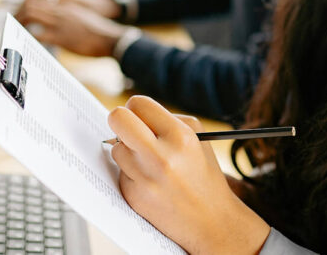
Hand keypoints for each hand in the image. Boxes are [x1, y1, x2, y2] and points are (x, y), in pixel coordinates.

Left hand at [16, 0, 125, 56]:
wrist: (111, 39)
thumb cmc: (98, 29)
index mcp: (66, 2)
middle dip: (18, 12)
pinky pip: (39, 34)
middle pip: (30, 3)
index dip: (24, 1)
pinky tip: (27, 41)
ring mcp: (61, 22)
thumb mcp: (81, 14)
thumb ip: (67, 11)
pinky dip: (30, 36)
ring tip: (17, 30)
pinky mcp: (62, 37)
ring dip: (20, 22)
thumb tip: (55, 15)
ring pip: (31, 14)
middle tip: (14, 22)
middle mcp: (61, 9)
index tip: (19, 10)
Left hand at [107, 96, 270, 253]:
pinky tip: (151, 183)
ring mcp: (145, 179)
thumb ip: (167, 120)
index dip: (136, 109)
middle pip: (118, 119)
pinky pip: (120, 172)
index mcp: (180, 137)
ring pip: (116, 148)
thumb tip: (133, 113)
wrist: (211, 222)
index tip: (139, 116)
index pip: (138, 104)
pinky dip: (131, 174)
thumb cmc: (203, 175)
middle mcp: (161, 157)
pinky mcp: (133, 196)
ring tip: (149, 163)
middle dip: (119, 121)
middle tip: (127, 129)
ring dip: (128, 151)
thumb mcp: (197, 138)